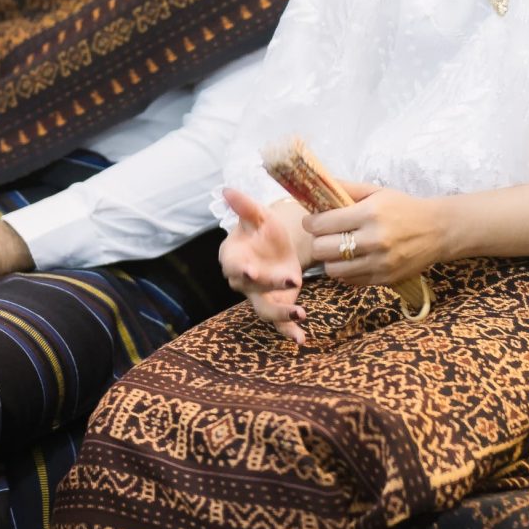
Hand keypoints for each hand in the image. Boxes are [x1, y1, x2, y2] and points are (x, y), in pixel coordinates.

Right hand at [220, 187, 308, 345]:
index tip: (250, 271)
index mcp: (233, 256)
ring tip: (300, 314)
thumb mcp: (258, 214)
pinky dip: (289, 331)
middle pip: (250, 288)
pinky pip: (280, 322)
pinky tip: (302, 339)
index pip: (231, 264)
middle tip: (290, 281)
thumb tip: (227, 189)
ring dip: (281, 314)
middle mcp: (243, 280)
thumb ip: (244, 205)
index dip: (239, 269)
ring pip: (265, 310)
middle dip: (268, 286)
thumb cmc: (263, 227)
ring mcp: (259, 295)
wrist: (278, 244)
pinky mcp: (276, 305)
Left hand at [304, 182, 448, 288]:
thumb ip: (346, 189)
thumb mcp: (376, 192)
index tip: (311, 221)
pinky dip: (346, 271)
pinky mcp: (384, 279)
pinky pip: (350, 280)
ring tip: (337, 249)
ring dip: (330, 259)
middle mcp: (374, 240)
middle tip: (324, 235)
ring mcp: (379, 263)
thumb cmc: (403, 208)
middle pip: (323, 249)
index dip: (311, 223)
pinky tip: (353, 259)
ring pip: (333, 269)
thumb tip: (316, 188)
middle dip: (318, 241)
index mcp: (369, 214)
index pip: (323, 224)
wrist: (438, 230)